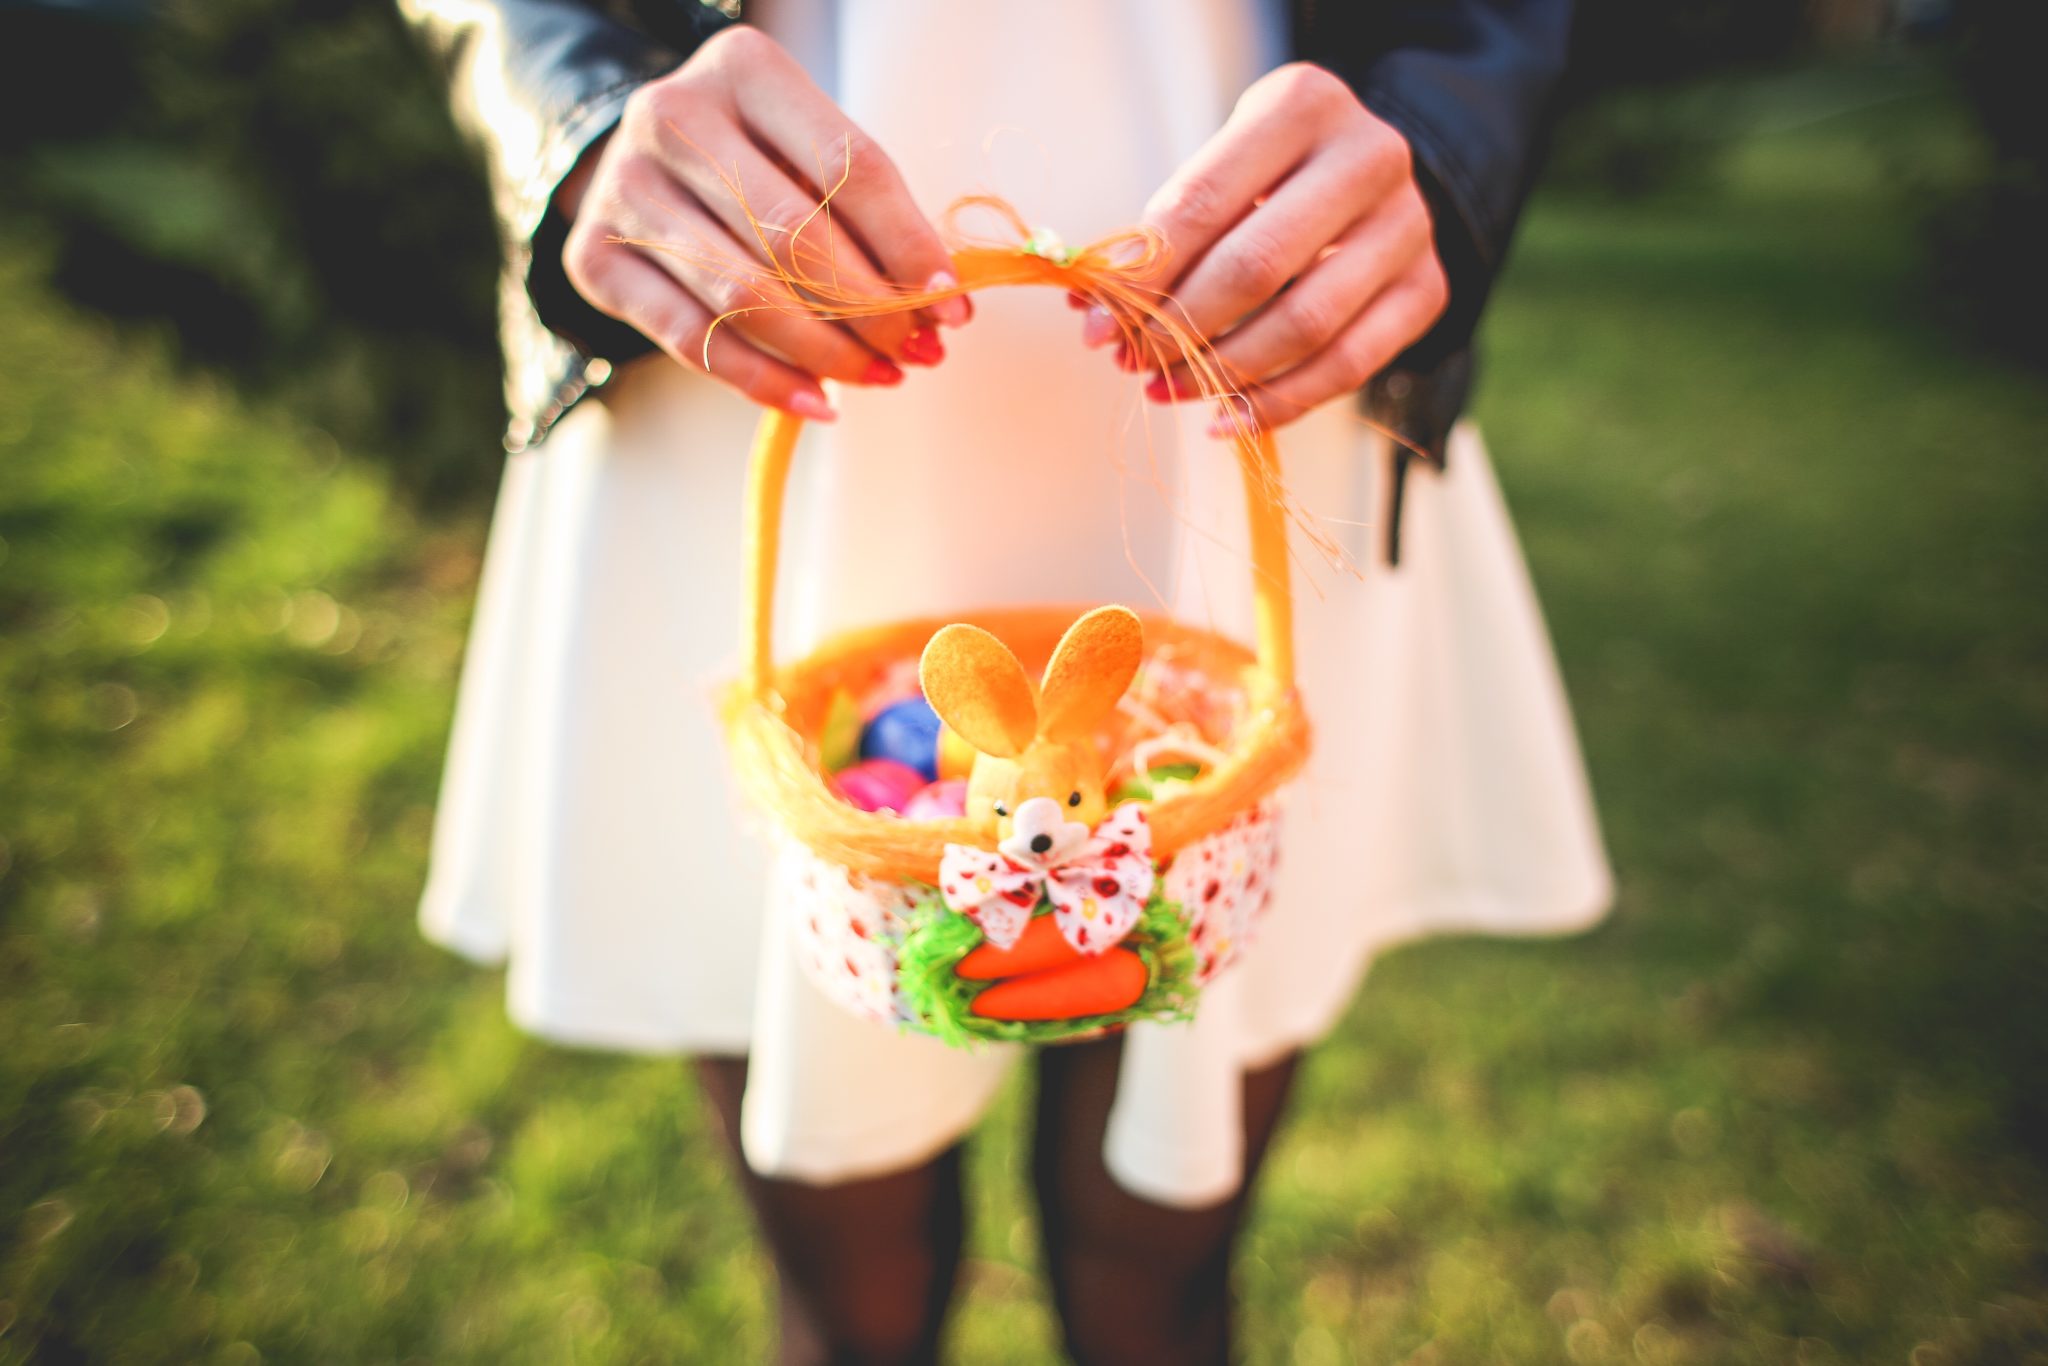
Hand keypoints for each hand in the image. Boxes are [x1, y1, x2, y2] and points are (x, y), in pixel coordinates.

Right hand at [559, 25, 968, 420]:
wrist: (642, 159)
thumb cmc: (754, 157)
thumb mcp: (809, 150)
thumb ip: (868, 209)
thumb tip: (937, 302)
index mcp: (743, 68)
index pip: (848, 167)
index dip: (909, 245)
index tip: (951, 306)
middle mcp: (672, 117)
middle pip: (794, 237)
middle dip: (870, 310)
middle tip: (918, 351)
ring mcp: (626, 187)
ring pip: (744, 296)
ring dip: (826, 353)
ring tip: (879, 376)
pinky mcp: (595, 257)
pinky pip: (694, 339)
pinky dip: (764, 382)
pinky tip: (818, 401)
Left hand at [1101, 63, 1449, 432]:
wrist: (1372, 180)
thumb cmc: (1271, 177)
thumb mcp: (1219, 173)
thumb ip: (1161, 237)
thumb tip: (1093, 318)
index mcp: (1304, 105)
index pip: (1204, 202)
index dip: (1143, 275)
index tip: (1095, 328)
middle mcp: (1370, 158)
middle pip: (1257, 268)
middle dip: (1180, 328)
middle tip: (1133, 362)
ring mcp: (1409, 227)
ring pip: (1304, 326)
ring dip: (1221, 373)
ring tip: (1165, 389)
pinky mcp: (1427, 290)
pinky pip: (1346, 367)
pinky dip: (1276, 404)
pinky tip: (1223, 419)